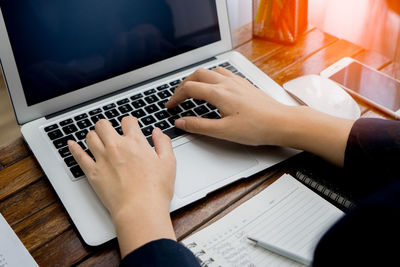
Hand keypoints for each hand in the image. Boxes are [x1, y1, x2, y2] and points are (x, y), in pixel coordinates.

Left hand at [68, 116, 176, 256]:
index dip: (129, 122)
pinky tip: (72, 144)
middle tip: (109, 131)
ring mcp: (102, 158)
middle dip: (106, 126)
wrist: (140, 209)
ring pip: (90, 137)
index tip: (130, 126)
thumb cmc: (155, 189)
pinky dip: (74, 148)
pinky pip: (79, 156)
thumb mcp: (169, 162)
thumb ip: (164, 143)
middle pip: (103, 125)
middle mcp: (117, 146)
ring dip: (93, 135)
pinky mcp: (93, 173)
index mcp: (136, 142)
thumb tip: (158, 132)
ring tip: (97, 139)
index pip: (128, 121)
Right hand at [166, 67, 293, 145]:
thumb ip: (199, 126)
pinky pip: (224, 73)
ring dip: (197, 77)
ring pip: (211, 70)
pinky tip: (215, 86)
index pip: (189, 89)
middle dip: (183, 84)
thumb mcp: (223, 132)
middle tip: (177, 96)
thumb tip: (181, 122)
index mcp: (219, 94)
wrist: (282, 123)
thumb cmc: (257, 128)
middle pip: (197, 74)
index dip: (176, 97)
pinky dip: (212, 76)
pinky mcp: (245, 84)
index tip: (170, 106)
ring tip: (192, 88)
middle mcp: (227, 83)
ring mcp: (237, 82)